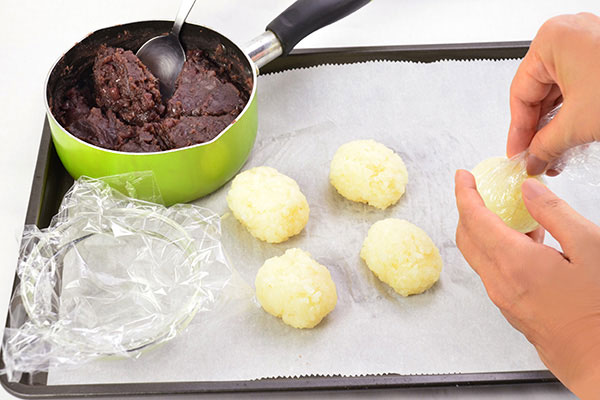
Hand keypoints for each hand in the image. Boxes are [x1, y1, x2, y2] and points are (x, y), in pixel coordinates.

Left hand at [455, 169, 599, 398]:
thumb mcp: (591, 247)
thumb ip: (554, 213)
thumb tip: (527, 189)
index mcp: (514, 262)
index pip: (474, 218)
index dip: (464, 193)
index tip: (462, 176)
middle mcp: (499, 282)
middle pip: (466, 237)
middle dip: (467, 209)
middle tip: (479, 190)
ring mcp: (503, 298)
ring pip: (478, 255)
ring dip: (484, 230)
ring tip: (512, 214)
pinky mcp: (511, 309)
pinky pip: (492, 271)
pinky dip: (496, 250)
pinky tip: (526, 243)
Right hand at [507, 13, 599, 174]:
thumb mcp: (577, 125)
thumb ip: (545, 146)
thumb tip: (532, 159)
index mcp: (551, 40)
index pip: (520, 93)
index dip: (517, 131)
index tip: (517, 153)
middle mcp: (569, 36)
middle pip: (539, 93)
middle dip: (538, 132)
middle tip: (534, 157)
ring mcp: (589, 45)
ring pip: (560, 93)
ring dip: (556, 128)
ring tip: (554, 154)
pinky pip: (579, 89)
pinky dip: (574, 116)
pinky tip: (571, 140)